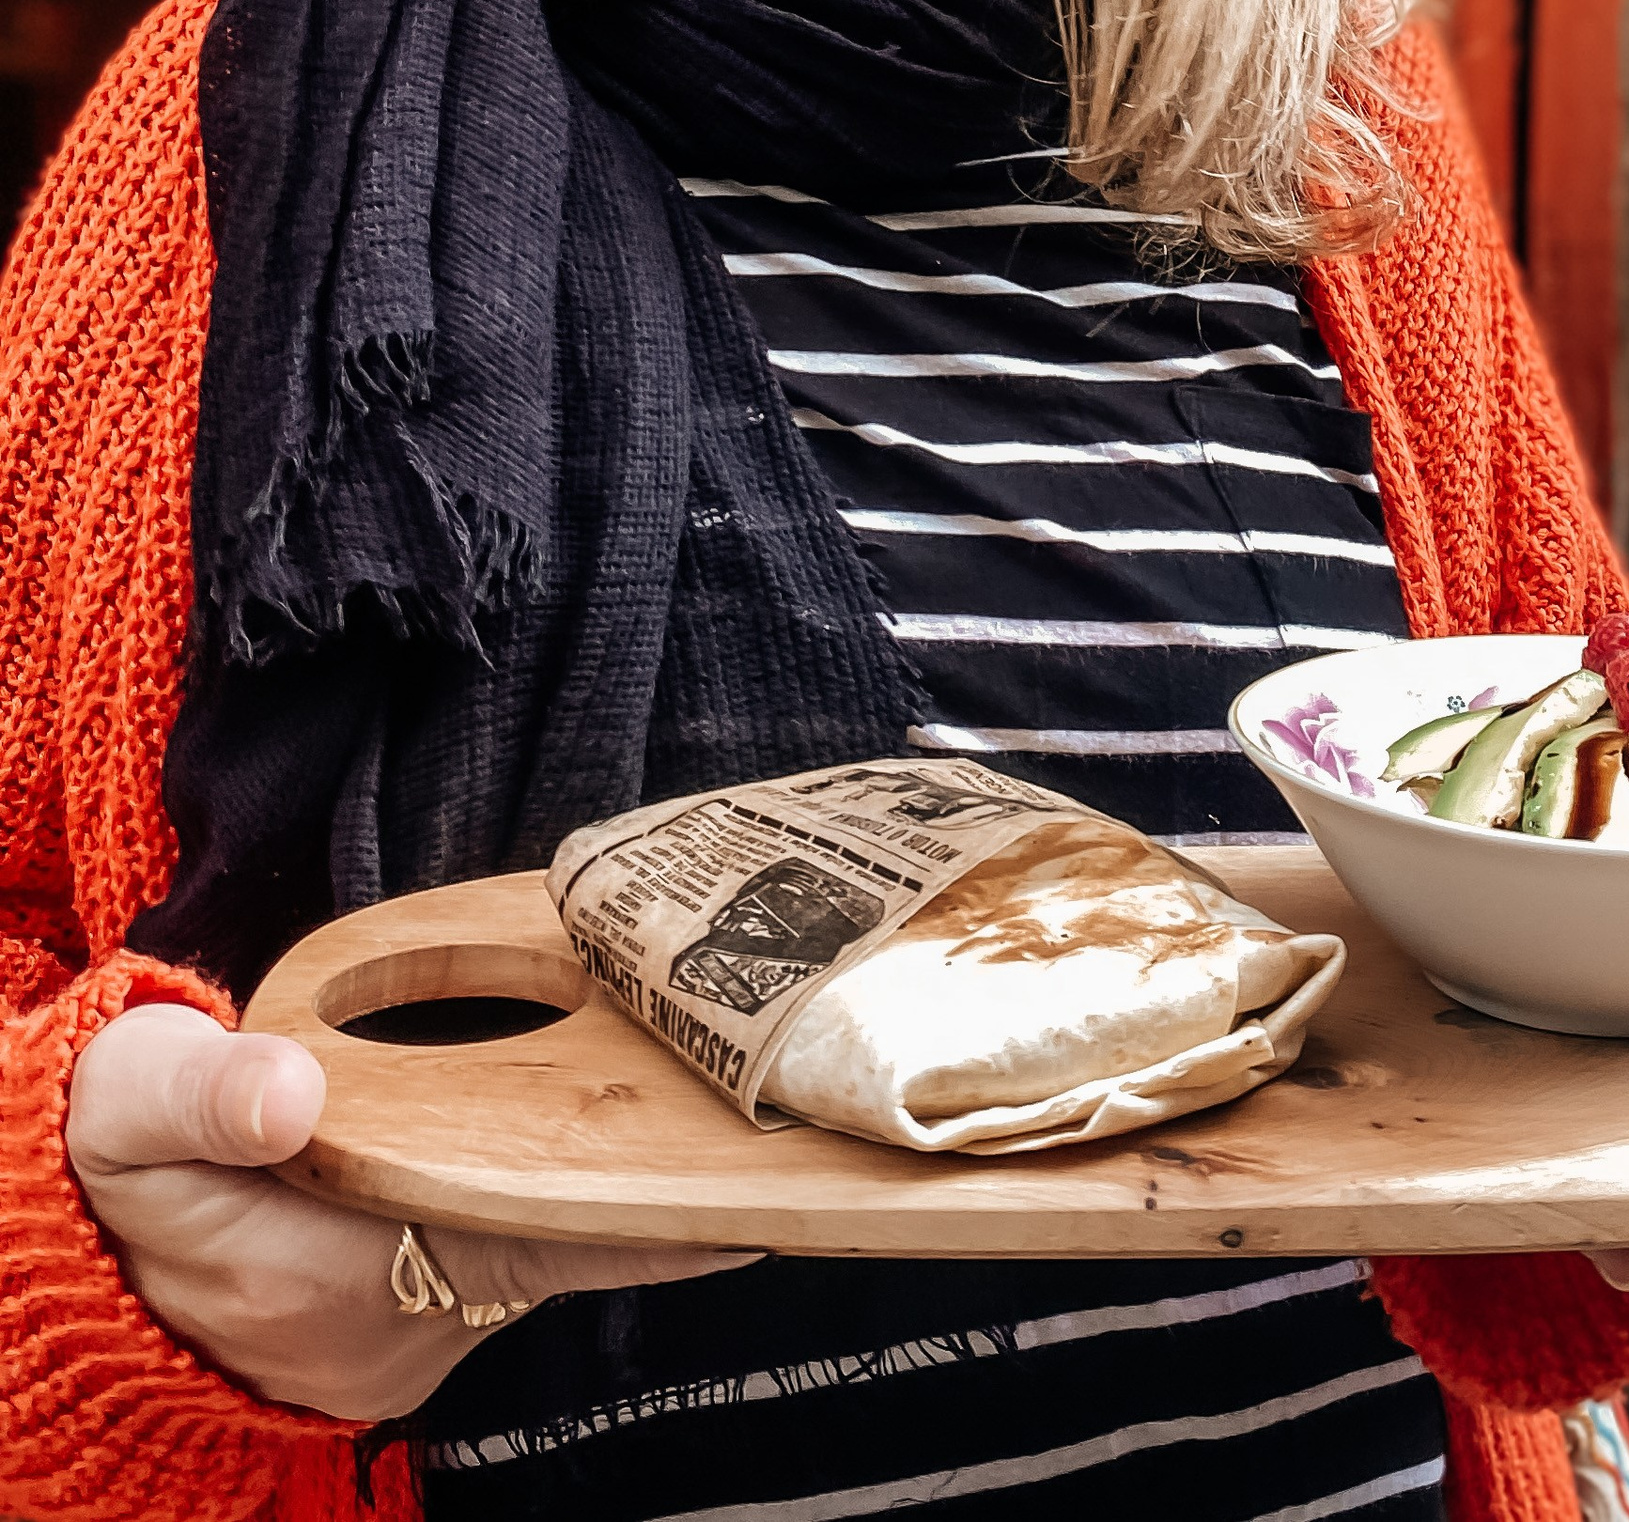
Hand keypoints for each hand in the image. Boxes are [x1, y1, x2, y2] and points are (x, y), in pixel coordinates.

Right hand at [68, 1004, 756, 1420]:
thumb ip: (203, 1094)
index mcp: (326, 1278)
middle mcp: (380, 1328)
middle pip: (549, 1247)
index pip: (521, 1248)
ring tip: (691, 1109)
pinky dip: (543, 1202)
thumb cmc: (111, 1162)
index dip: (637, 1226)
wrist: (70, 1255)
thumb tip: (284, 1092)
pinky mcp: (398, 1322)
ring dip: (593, 1190)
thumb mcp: (133, 1107)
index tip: (749, 1204)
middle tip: (758, 1123)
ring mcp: (396, 1336)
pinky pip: (500, 1259)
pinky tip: (587, 1141)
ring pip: (530, 1251)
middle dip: (644, 1189)